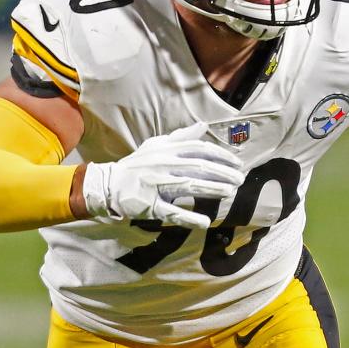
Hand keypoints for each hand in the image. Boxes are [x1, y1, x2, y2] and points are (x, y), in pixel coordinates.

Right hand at [81, 122, 243, 228]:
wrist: (108, 184)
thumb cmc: (137, 165)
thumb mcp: (157, 146)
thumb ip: (182, 137)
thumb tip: (204, 126)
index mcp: (166, 150)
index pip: (199, 149)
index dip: (221, 155)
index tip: (238, 163)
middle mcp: (163, 165)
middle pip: (198, 167)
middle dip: (222, 172)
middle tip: (240, 179)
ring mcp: (155, 185)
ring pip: (188, 186)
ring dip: (212, 189)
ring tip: (230, 192)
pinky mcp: (149, 205)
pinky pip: (171, 212)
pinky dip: (188, 217)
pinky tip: (205, 222)